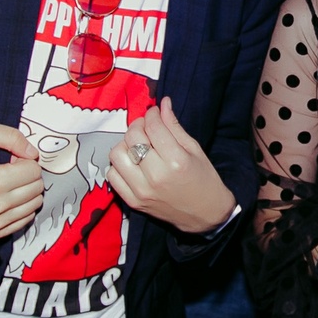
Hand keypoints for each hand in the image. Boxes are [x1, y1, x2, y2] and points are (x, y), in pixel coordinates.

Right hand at [0, 123, 41, 239]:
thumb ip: (12, 136)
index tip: (10, 160)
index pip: (33, 171)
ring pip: (35, 204)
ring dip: (26, 191)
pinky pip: (26, 219)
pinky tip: (5, 197)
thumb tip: (33, 154)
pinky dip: (21, 206)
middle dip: (27, 175)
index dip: (25, 160)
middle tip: (9, 170)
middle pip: (37, 188)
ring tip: (7, 183)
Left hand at [105, 98, 236, 234]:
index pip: (153, 126)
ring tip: (138, 146)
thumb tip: (162, 103)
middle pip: (132, 137)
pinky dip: (119, 165)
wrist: (205, 215)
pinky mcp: (133, 202)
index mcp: (175, 161)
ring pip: (116, 154)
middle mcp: (155, 176)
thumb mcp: (194, 149)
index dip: (152, 114)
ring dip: (125, 144)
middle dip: (139, 126)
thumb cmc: (204, 179)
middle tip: (148, 128)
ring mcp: (141, 191)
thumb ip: (174, 126)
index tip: (155, 113)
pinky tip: (132, 163)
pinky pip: (112, 176)